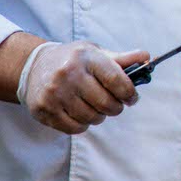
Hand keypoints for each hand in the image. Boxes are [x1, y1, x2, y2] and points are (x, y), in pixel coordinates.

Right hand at [20, 41, 147, 134]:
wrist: (33, 66)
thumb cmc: (72, 60)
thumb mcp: (94, 53)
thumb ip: (121, 59)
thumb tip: (147, 58)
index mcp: (85, 57)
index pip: (115, 79)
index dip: (129, 93)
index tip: (132, 98)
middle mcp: (68, 74)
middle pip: (106, 103)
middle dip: (115, 107)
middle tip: (114, 105)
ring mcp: (54, 93)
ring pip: (91, 118)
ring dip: (99, 116)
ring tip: (95, 107)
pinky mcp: (44, 110)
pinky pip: (75, 128)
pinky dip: (83, 125)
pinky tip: (81, 114)